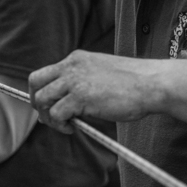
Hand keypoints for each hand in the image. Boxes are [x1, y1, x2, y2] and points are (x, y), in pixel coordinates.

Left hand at [28, 50, 158, 132]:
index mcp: (76, 59)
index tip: (51, 106)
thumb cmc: (132, 83)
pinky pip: (56, 113)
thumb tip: (64, 104)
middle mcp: (71, 66)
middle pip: (35, 83)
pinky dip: (60, 124)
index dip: (43, 92)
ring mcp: (75, 81)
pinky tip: (74, 128)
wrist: (151, 83)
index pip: (44, 73)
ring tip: (65, 125)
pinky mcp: (81, 97)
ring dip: (48, 116)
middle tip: (51, 117)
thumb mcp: (100, 74)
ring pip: (42, 99)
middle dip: (38, 103)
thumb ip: (81, 83)